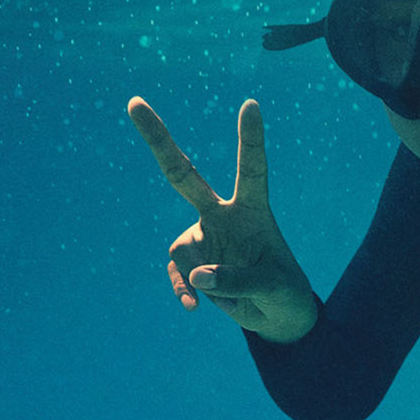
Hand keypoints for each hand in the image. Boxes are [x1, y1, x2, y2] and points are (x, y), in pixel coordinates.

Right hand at [128, 96, 318, 340]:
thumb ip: (237, 280)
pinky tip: (194, 308)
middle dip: (158, 140)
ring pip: (183, 250)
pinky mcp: (192, 261)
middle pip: (184, 175)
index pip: (252, 169)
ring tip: (228, 297)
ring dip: (199, 279)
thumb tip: (197, 277)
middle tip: (133, 102)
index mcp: (253, 210)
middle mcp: (223, 215)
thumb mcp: (274, 288)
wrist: (277, 316)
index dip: (250, 138)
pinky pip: (179, 273)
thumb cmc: (285, 293)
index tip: (251, 104)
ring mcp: (204, 236)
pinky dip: (185, 291)